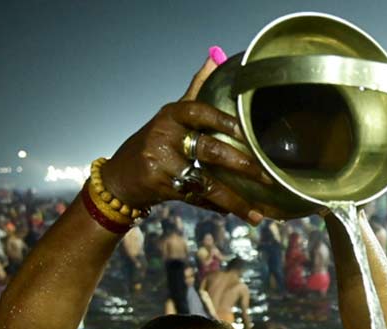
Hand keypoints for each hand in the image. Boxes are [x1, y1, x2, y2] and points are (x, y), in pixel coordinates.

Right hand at [98, 57, 280, 223]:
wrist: (119, 178)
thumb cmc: (155, 143)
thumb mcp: (171, 115)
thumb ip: (196, 90)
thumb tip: (216, 56)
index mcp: (172, 114)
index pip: (200, 110)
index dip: (224, 120)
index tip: (249, 130)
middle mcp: (165, 135)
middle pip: (210, 150)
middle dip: (242, 164)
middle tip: (267, 176)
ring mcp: (161, 162)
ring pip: (206, 182)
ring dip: (234, 200)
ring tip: (257, 214)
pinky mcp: (160, 186)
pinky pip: (197, 198)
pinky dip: (217, 206)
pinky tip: (236, 213)